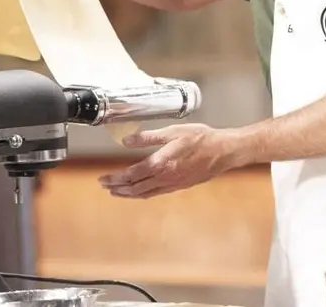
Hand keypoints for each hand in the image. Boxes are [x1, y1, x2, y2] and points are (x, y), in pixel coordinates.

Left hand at [99, 124, 240, 198]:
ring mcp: (172, 184)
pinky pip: (156, 193)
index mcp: (160, 164)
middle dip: (117, 188)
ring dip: (128, 194)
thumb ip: (148, 137)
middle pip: (135, 188)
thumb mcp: (172, 132)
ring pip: (144, 194)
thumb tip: (126, 141)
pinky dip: (142, 194)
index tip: (102, 178)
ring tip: (116, 193)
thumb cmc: (200, 138)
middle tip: (104, 186)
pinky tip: (139, 192)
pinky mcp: (179, 186)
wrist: (223, 151)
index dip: (115, 178)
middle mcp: (164, 178)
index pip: (131, 175)